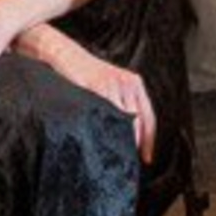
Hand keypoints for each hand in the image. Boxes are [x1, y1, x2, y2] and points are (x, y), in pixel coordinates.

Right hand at [31, 28, 157, 163]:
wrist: (66, 55)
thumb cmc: (87, 73)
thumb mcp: (112, 84)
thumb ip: (123, 104)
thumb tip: (130, 134)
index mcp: (135, 83)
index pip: (149, 117)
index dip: (149, 141)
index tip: (147, 158)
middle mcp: (127, 83)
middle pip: (138, 122)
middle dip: (135, 144)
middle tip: (130, 161)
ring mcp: (112, 84)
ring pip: (123, 120)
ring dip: (121, 140)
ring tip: (115, 154)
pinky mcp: (96, 86)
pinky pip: (105, 113)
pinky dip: (105, 129)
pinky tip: (101, 138)